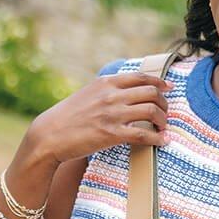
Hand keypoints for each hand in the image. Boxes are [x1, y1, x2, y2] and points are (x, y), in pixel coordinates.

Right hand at [26, 71, 173, 167]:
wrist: (50, 134)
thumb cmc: (68, 117)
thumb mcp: (87, 94)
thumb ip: (107, 91)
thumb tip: (125, 92)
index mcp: (106, 83)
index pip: (141, 77)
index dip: (160, 82)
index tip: (169, 88)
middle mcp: (111, 95)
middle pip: (151, 93)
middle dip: (164, 103)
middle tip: (165, 113)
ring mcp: (112, 114)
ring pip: (151, 111)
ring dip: (163, 120)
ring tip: (163, 127)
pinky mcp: (112, 134)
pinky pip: (144, 134)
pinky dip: (158, 138)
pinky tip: (163, 141)